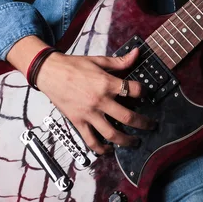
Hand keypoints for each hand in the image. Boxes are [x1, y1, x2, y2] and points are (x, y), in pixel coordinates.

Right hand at [35, 46, 154, 154]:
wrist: (50, 72)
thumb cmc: (73, 65)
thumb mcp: (98, 60)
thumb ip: (119, 61)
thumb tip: (136, 53)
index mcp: (106, 83)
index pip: (132, 90)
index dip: (143, 92)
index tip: (145, 94)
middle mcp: (100, 100)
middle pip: (127, 117)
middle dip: (143, 123)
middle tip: (151, 126)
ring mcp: (89, 114)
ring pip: (112, 134)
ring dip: (126, 141)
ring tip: (135, 142)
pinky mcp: (78, 122)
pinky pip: (91, 141)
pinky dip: (101, 149)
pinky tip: (109, 149)